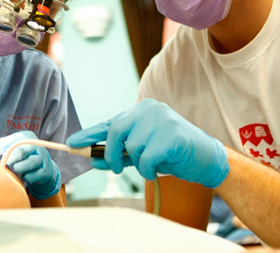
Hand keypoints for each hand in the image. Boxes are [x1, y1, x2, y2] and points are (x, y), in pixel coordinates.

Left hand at [0, 131, 60, 199]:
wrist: (40, 170)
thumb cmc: (21, 158)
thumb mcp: (10, 149)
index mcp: (26, 136)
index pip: (13, 139)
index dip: (2, 147)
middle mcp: (36, 145)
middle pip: (23, 150)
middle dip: (12, 158)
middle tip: (6, 163)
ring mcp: (43, 158)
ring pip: (31, 162)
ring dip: (20, 168)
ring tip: (15, 169)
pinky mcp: (45, 171)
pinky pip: (34, 175)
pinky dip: (27, 177)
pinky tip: (24, 176)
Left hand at [66, 99, 228, 187]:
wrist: (207, 159)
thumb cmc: (173, 154)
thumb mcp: (142, 151)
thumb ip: (119, 152)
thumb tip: (92, 158)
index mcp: (142, 109)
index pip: (110, 122)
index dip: (90, 134)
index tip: (72, 144)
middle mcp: (150, 109)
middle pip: (115, 132)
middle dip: (110, 154)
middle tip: (116, 167)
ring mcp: (161, 120)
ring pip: (131, 148)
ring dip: (139, 164)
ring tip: (156, 162)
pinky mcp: (171, 136)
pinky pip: (146, 160)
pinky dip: (149, 170)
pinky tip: (162, 166)